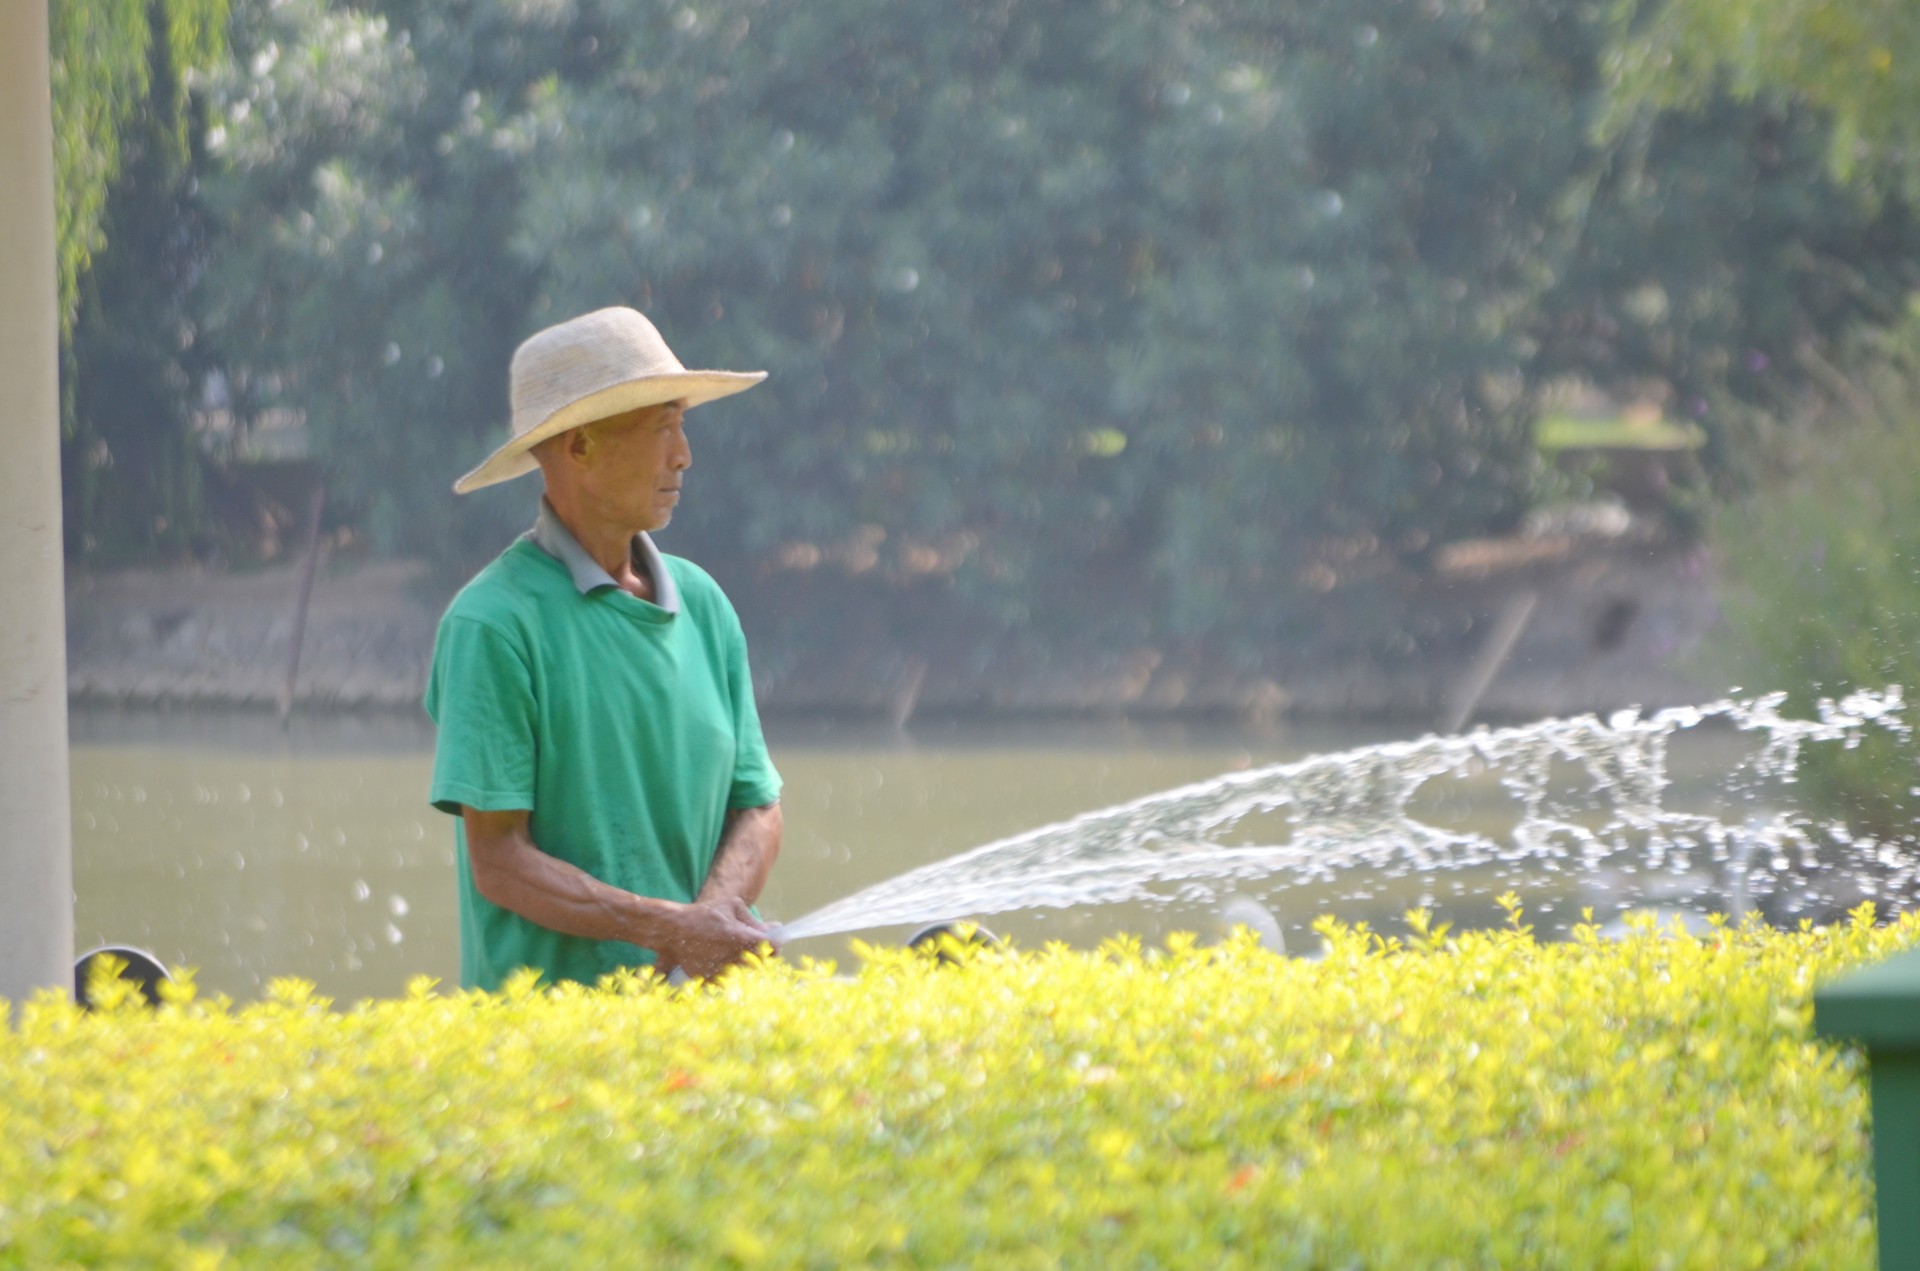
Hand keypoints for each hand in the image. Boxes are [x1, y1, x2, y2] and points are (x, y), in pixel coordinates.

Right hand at [651, 897, 773, 979]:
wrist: (672, 929)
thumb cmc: (704, 914)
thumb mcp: (731, 906)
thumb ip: (753, 920)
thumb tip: (775, 928)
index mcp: (738, 936)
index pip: (771, 946)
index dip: (776, 944)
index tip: (775, 942)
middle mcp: (731, 956)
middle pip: (762, 962)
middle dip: (764, 954)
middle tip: (758, 947)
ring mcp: (720, 970)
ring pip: (747, 973)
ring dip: (748, 964)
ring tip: (738, 953)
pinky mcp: (709, 980)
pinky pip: (730, 981)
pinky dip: (731, 973)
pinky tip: (725, 962)